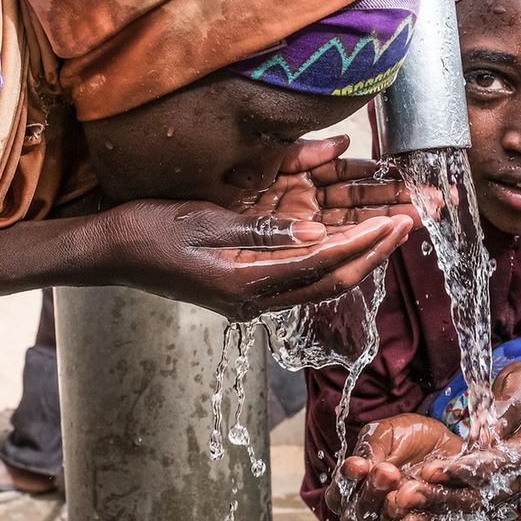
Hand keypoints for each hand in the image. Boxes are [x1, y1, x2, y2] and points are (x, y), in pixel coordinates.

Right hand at [100, 136, 415, 319]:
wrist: (113, 254)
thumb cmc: (148, 231)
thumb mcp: (202, 220)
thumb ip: (261, 230)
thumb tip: (317, 234)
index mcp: (244, 281)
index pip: (319, 264)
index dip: (362, 243)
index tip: (395, 222)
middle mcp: (254, 299)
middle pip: (329, 281)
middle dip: (373, 253)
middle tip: (407, 224)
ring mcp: (251, 299)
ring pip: (320, 284)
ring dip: (359, 259)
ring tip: (389, 231)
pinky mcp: (248, 290)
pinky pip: (302, 281)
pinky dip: (332, 262)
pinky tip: (349, 245)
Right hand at [325, 414, 464, 520]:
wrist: (446, 444)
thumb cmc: (408, 436)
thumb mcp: (385, 432)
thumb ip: (370, 447)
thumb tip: (358, 466)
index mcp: (354, 487)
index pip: (338, 494)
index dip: (346, 482)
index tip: (359, 465)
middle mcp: (369, 511)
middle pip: (358, 515)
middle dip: (371, 493)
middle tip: (388, 472)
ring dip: (392, 510)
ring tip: (405, 491)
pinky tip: (414, 519)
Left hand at [392, 363, 520, 520]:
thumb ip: (506, 407)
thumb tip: (489, 433)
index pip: (503, 464)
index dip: (469, 469)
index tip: (435, 469)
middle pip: (486, 493)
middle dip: (446, 495)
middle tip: (410, 492)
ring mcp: (509, 486)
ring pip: (473, 505)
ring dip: (438, 508)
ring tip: (405, 503)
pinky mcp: (492, 490)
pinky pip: (466, 506)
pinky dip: (439, 513)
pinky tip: (411, 517)